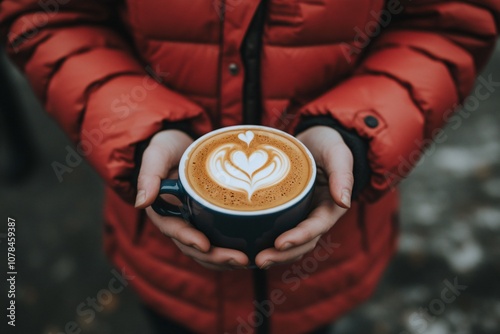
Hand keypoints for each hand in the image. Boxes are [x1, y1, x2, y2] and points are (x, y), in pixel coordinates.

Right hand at [135, 130, 248, 269]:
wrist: (184, 142)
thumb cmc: (168, 146)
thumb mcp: (156, 154)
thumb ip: (149, 175)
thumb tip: (141, 203)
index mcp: (163, 211)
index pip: (175, 230)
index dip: (189, 239)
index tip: (205, 245)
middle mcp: (179, 221)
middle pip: (194, 247)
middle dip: (215, 257)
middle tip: (238, 259)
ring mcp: (196, 222)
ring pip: (208, 249)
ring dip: (225, 259)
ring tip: (247, 260)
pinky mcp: (210, 219)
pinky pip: (220, 239)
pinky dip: (232, 247)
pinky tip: (250, 251)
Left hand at [255, 126, 353, 268]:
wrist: (314, 138)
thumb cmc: (328, 144)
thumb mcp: (337, 154)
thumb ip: (343, 175)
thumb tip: (343, 202)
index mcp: (330, 208)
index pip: (315, 228)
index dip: (299, 237)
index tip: (280, 243)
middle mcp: (314, 217)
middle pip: (301, 244)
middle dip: (282, 255)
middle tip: (260, 260)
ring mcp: (298, 216)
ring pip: (288, 243)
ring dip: (273, 254)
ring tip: (251, 261)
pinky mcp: (284, 211)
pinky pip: (274, 229)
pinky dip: (263, 239)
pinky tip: (246, 244)